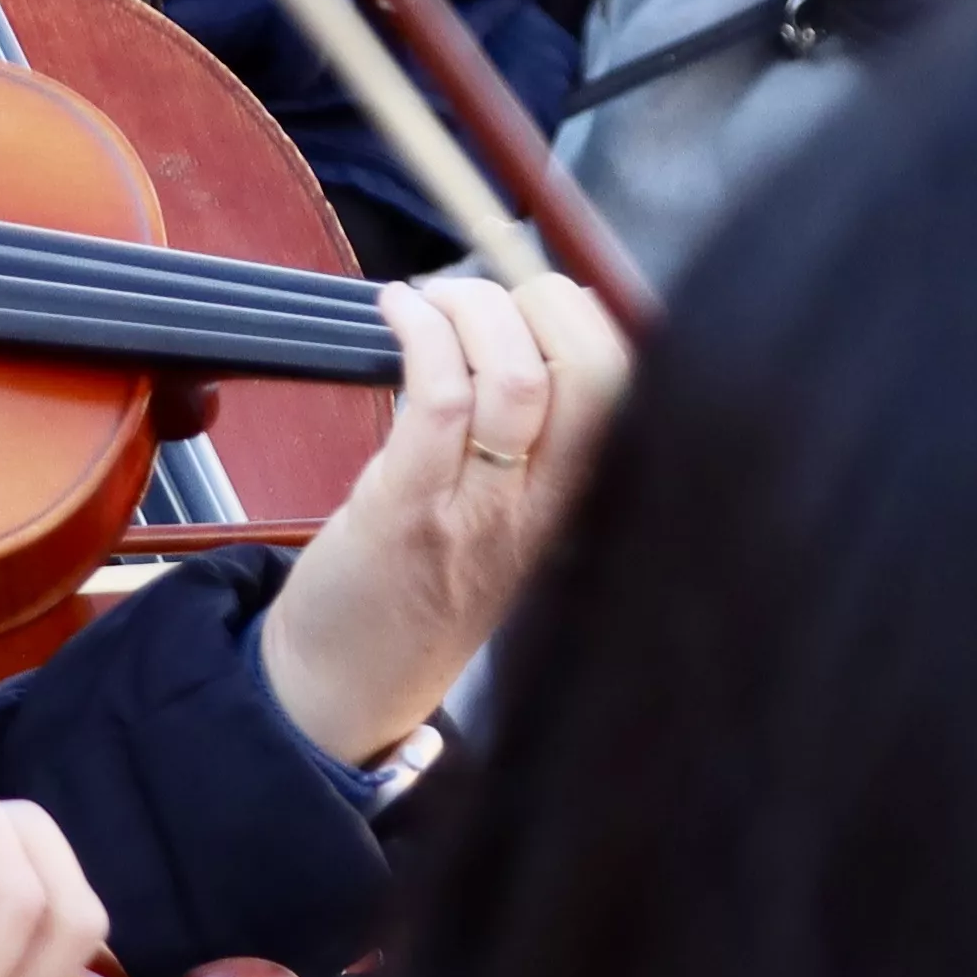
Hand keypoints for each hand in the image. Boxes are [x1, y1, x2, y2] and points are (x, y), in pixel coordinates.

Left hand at [255, 267, 629, 766]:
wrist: (347, 689)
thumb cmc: (420, 591)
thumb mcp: (507, 523)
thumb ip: (532, 446)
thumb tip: (526, 329)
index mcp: (575, 504)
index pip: (629, 389)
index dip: (589, 316)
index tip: (537, 292)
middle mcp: (543, 510)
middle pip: (591, 374)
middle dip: (540, 299)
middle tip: (484, 288)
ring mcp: (479, 514)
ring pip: (515, 378)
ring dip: (472, 306)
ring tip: (434, 297)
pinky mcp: (406, 514)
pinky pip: (436, 398)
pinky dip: (420, 331)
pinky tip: (396, 311)